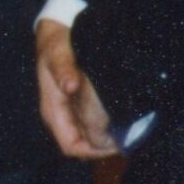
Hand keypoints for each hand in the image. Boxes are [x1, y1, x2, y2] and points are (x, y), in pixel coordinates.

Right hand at [35, 19, 118, 159]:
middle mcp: (60, 116)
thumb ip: (63, 69)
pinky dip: (108, 125)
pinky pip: (92, 125)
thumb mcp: (57, 52)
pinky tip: (123, 117)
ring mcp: (69, 112)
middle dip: (105, 146)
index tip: (118, 144)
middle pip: (83, 146)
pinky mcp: (78, 106)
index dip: (94, 151)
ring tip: (131, 129)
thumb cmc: (56, 43)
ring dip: (108, 137)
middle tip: (131, 137)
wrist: (54, 31)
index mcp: (53, 110)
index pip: (71, 146)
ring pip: (89, 137)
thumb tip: (70, 86)